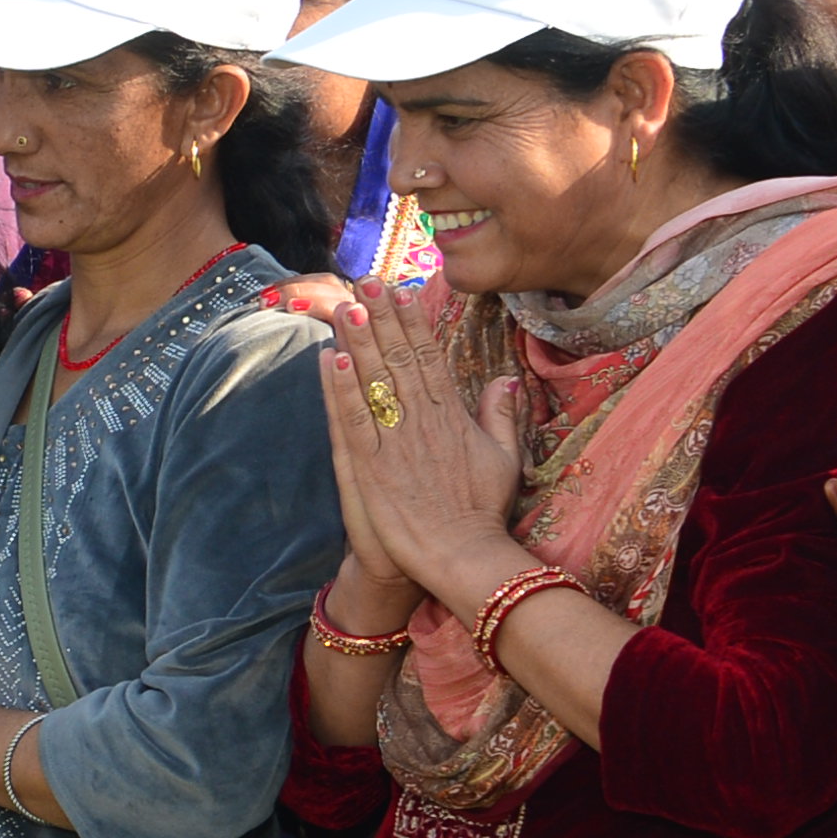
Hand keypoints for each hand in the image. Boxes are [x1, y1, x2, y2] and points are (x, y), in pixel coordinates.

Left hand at [314, 283, 532, 608]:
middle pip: (399, 358)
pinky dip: (341, 391)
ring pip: (374, 383)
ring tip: (345, 306)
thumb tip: (504, 378)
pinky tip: (331, 360)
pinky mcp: (371, 468)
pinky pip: (353, 422)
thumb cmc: (482, 512)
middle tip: (366, 280)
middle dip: (381, 318)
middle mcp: (423, 421)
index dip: (413, 321)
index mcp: (452, 415)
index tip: (400, 290)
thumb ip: (501, 414)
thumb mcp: (505, 458)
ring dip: (358, 342)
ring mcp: (395, 443)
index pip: (429, 356)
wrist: (462, 556)